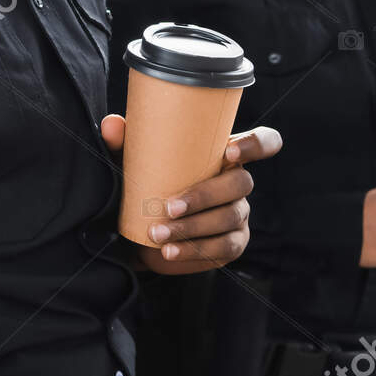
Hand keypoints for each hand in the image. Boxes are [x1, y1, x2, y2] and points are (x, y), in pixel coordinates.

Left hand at [101, 117, 282, 274]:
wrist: (139, 233)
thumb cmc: (146, 185)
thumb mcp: (134, 163)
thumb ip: (125, 142)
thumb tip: (112, 124)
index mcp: (223, 155)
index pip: (262, 143)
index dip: (256, 144)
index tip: (228, 152)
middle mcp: (237, 183)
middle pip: (241, 183)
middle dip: (205, 195)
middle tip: (169, 206)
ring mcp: (239, 214)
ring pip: (229, 217)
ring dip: (193, 227)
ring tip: (158, 234)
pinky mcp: (232, 243)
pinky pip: (222, 247)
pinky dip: (194, 250)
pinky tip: (170, 252)